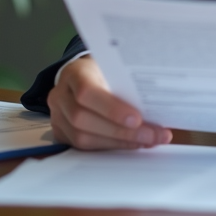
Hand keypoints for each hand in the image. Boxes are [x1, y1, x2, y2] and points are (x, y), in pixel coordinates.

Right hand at [47, 56, 171, 149]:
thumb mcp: (114, 68)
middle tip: (153, 135)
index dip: (111, 108)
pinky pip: (84, 147)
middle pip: (83, 119)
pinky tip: (132, 144)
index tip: (138, 119)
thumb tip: (158, 105)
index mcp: (74, 73)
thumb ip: (127, 84)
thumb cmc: (102, 71)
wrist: (81, 76)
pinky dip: (111, 147)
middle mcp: (60, 95)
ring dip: (119, 142)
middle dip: (122, 132)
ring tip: (147, 141)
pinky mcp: (61, 133)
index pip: (87, 91)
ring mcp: (57, 116)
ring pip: (82, 137)